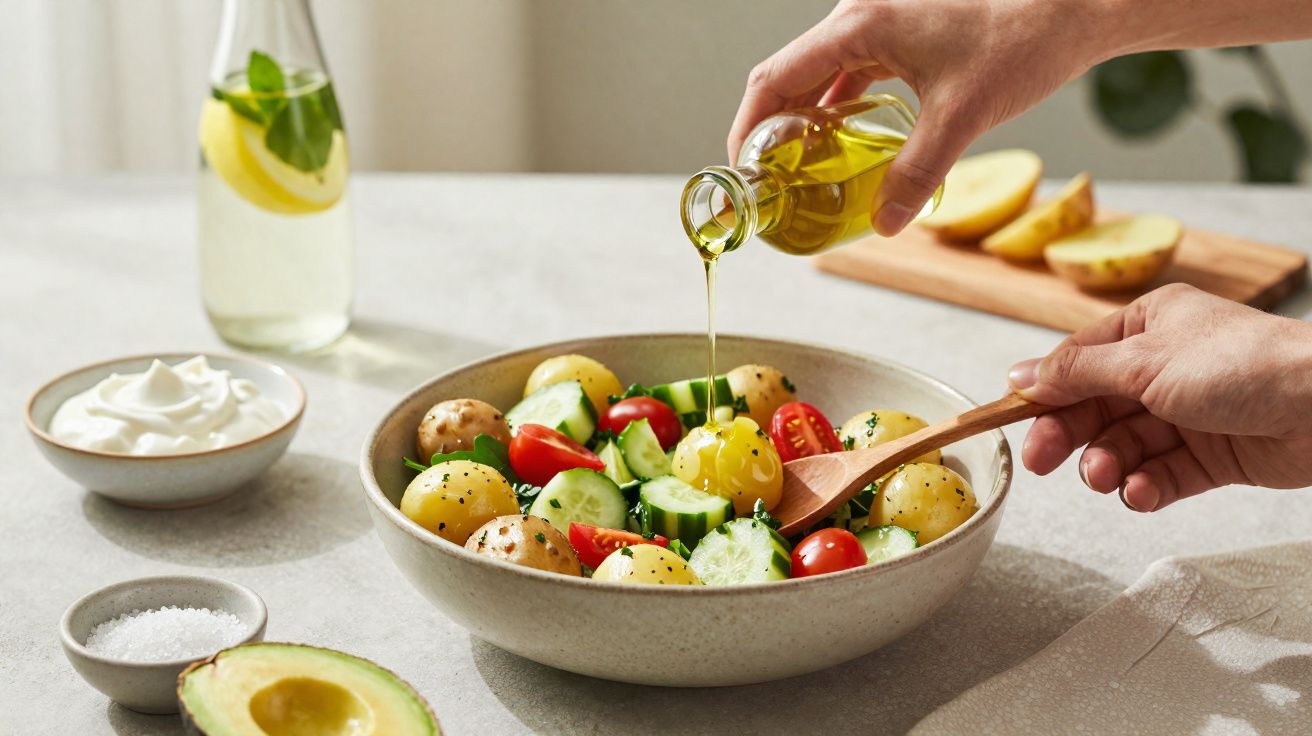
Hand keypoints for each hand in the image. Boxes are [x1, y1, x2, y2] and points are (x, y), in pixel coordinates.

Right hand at [727, 0, 1104, 235]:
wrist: (1071, 8)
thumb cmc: (1021, 41)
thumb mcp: (961, 117)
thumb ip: (916, 174)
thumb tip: (882, 224)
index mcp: (857, 25)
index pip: (774, 78)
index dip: (747, 127)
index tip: (741, 171)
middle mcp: (858, 16)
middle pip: (787, 75)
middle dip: (769, 129)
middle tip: (764, 180)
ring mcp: (878, 22)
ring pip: (817, 75)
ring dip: (802, 120)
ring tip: (796, 170)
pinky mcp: (899, 32)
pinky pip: (848, 71)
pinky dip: (835, 109)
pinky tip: (843, 145)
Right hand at [1009, 284, 1311, 511]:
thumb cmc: (1243, 364)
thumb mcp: (1143, 360)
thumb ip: (1076, 373)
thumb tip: (1019, 375)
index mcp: (1149, 327)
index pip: (1079, 362)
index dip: (1045, 392)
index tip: (1015, 419)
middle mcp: (1165, 368)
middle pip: (1095, 407)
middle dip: (1069, 436)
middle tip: (1043, 462)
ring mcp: (1189, 414)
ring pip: (1124, 445)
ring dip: (1107, 464)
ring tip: (1106, 476)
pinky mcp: (1213, 456)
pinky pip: (1161, 475)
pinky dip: (1145, 486)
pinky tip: (1141, 491)